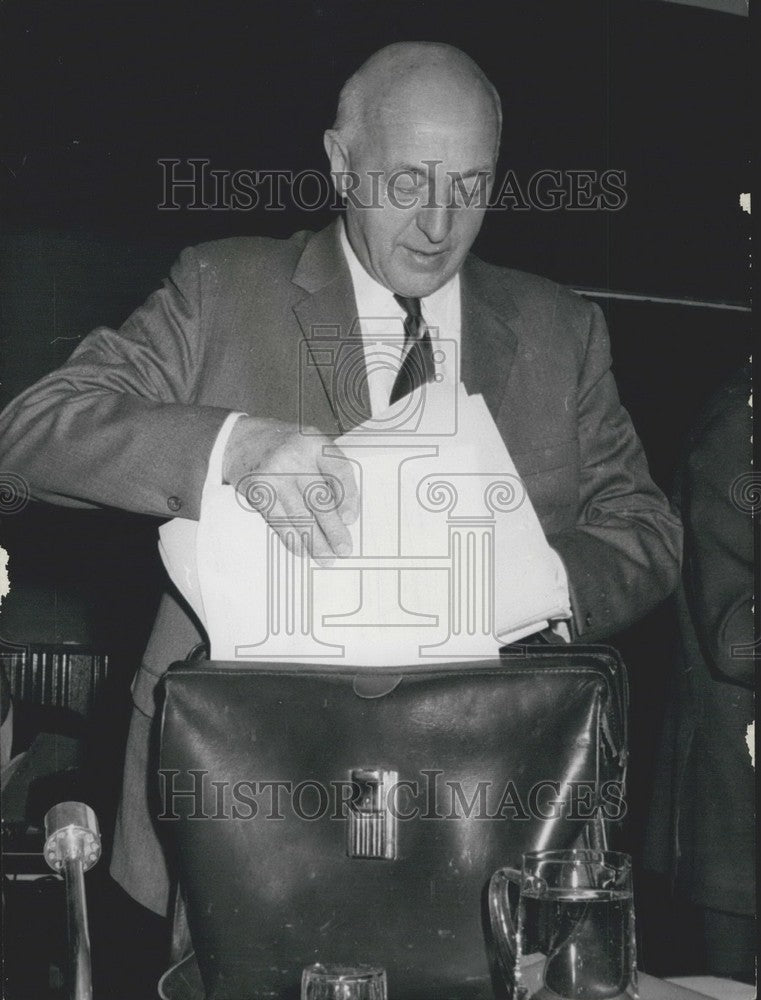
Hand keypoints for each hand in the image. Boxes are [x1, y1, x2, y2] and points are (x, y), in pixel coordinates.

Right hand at [222, 416, 358, 562]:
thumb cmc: (284, 447)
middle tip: (344, 550)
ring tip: (326, 558)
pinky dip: (292, 538)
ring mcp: (275, 474)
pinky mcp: (258, 489)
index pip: (339, 471)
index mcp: (315, 443)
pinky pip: (279, 520)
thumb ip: (327, 470)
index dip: (349, 497)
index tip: (351, 519)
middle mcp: (296, 457)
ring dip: (315, 541)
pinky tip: (302, 550)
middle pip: (320, 499)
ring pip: (300, 515)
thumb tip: (344, 516)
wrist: (239, 439)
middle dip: (334, 530)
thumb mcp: (309, 445)